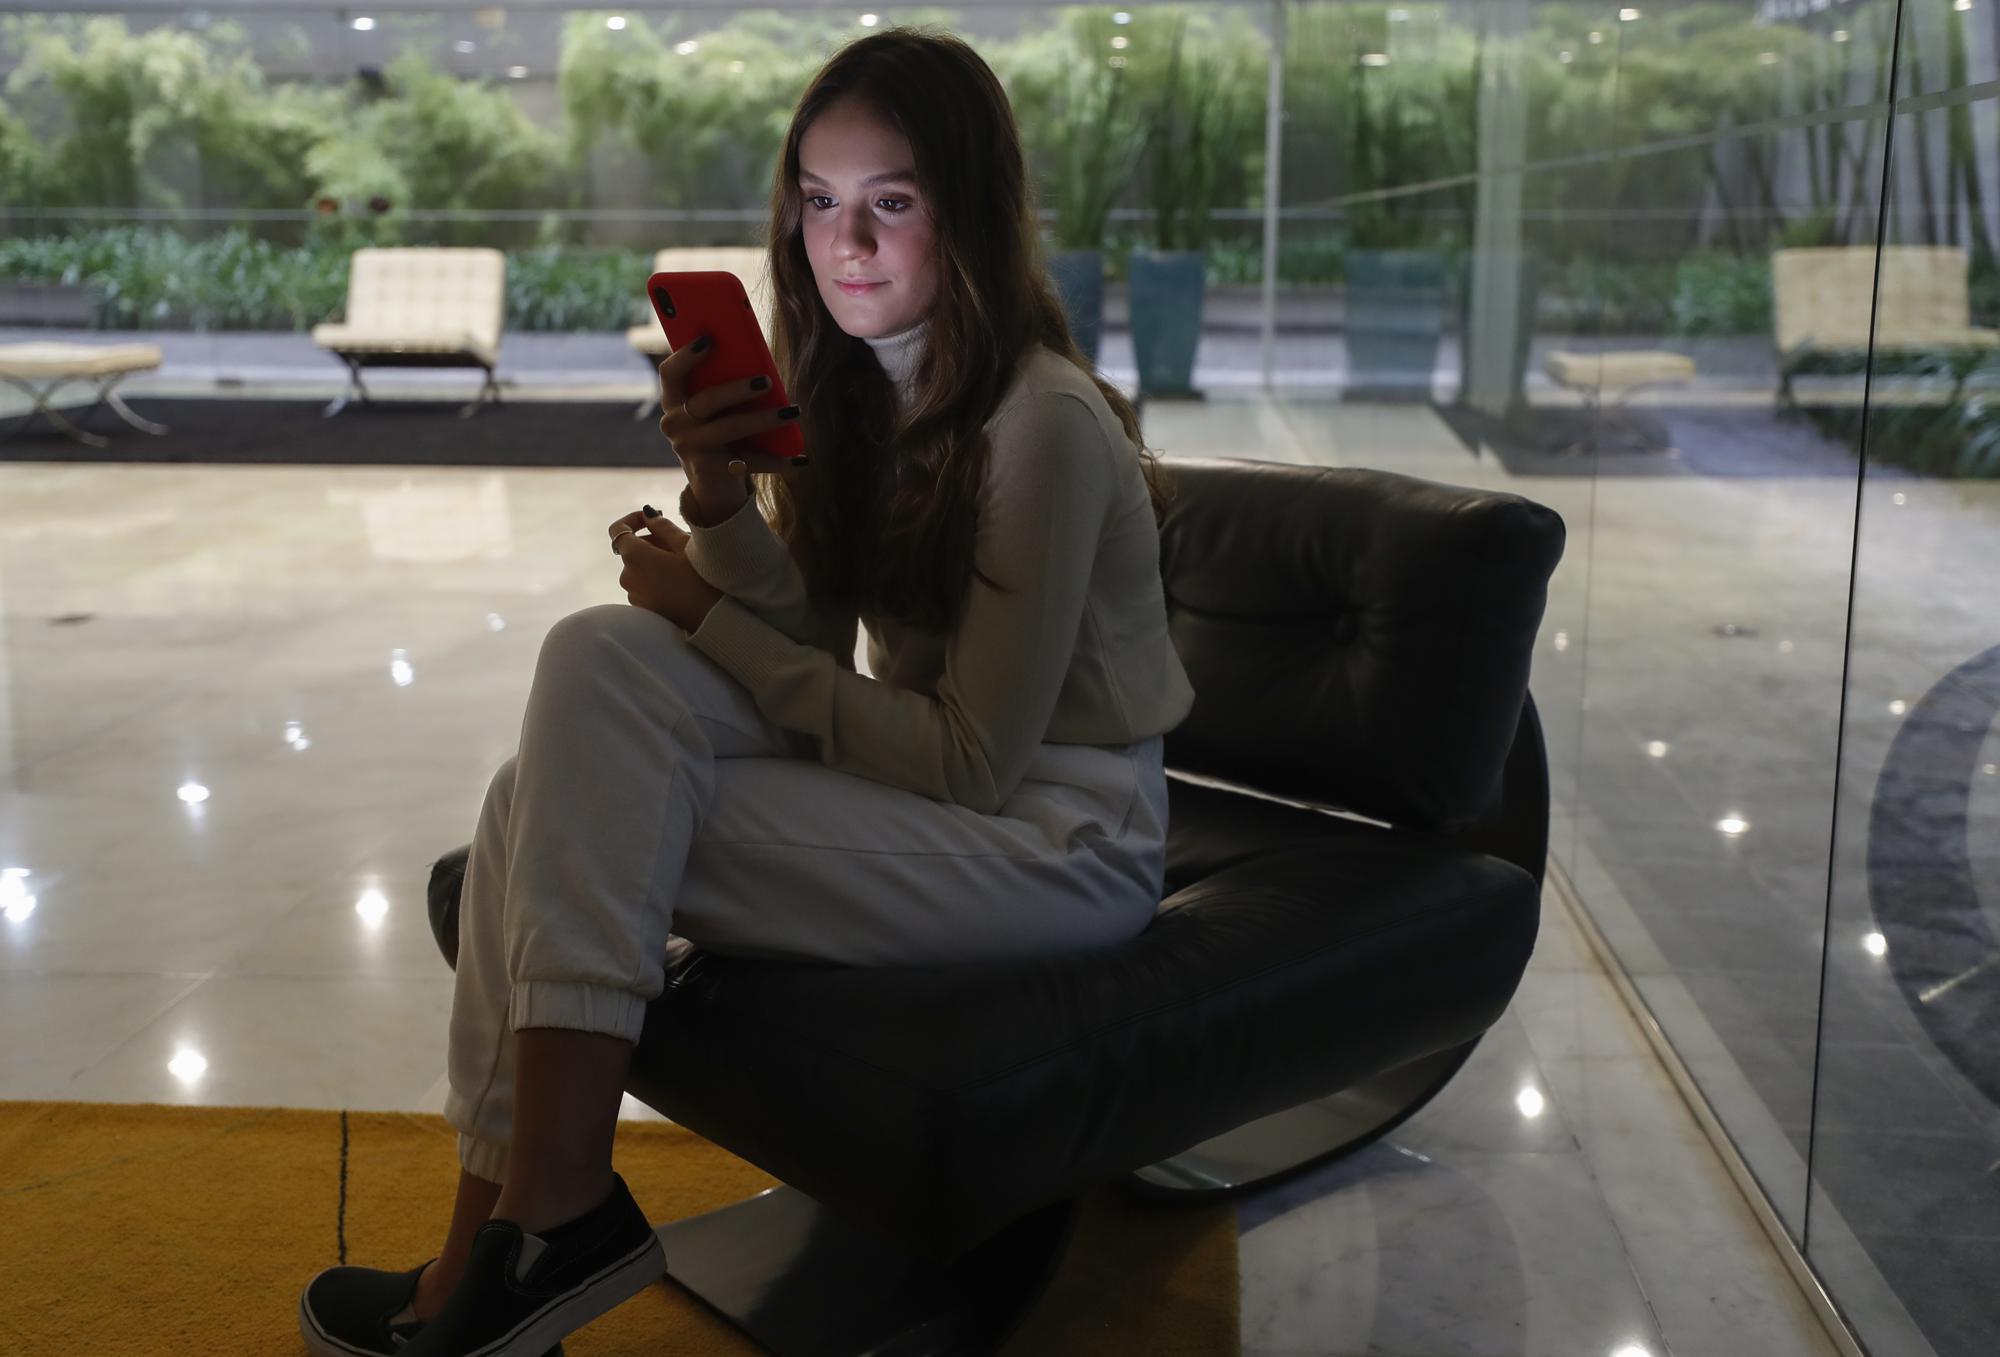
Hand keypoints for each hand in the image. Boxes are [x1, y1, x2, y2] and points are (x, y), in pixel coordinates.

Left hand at [607, 508, 724, 632]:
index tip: (651, 518)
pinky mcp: (642, 610)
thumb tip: (648, 514)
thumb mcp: (685, 545)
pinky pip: (644, 586)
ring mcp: (633, 596)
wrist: (711, 620)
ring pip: (639, 569)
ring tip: (683, 565)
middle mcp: (627, 576)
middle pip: (632, 550)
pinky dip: (656, 579)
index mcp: (634, 556)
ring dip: (655, 562)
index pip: (618, 529)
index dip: (632, 519)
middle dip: (651, 542)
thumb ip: (662, 526)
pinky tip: (680, 583)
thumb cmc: (701, 579)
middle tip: (680, 544)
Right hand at [657, 335, 805, 521]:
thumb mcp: (717, 407)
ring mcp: (689, 448)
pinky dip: (777, 460)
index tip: (708, 339)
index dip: (686, 356)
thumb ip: (725, 382)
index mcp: (673, 399)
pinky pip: (748, 461)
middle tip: (767, 381)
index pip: (670, 373)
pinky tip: (800, 458)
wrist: (712, 482)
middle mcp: (674, 423)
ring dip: (764, 419)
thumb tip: (760, 364)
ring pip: (730, 428)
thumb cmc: (719, 429)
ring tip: (793, 411)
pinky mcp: (710, 470)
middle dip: (738, 389)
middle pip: (706, 400)